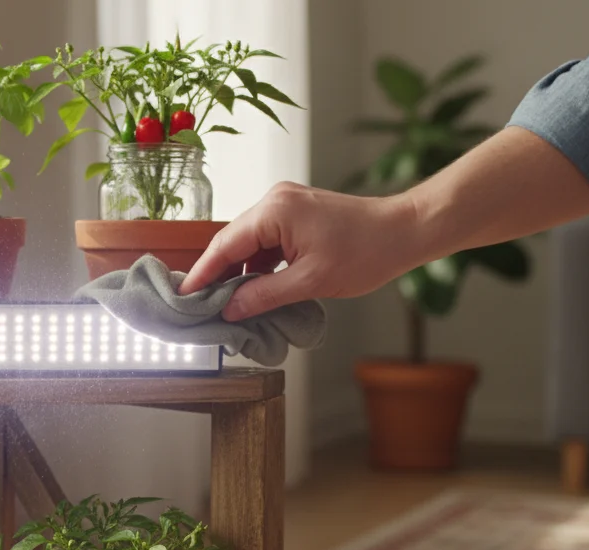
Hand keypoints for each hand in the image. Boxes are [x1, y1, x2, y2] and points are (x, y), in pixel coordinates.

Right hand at [179, 182, 425, 320]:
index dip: (202, 274)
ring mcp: (286, 205)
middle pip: (232, 242)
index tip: (184, 297)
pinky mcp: (296, 214)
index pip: (224, 245)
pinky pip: (266, 242)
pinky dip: (258, 266)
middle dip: (216, 275)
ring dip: (238, 273)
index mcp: (274, 211)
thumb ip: (264, 295)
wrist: (405, 231)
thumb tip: (230, 309)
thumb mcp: (310, 282)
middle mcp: (274, 200)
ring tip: (228, 304)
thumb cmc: (366, 252)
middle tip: (200, 306)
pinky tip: (255, 290)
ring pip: (248, 244)